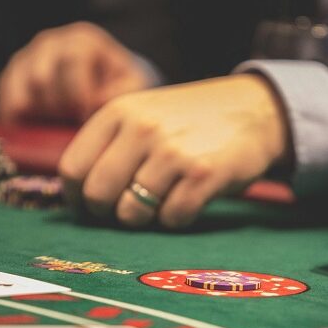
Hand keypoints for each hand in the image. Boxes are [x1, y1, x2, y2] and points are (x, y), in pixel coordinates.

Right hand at [0, 22, 150, 123]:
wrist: (97, 85)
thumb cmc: (116, 85)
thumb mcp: (129, 85)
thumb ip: (121, 92)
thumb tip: (98, 101)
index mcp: (81, 41)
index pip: (73, 62)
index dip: (79, 94)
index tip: (85, 117)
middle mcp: (50, 44)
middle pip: (42, 77)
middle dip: (58, 108)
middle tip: (69, 124)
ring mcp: (26, 60)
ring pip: (21, 92)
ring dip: (39, 115)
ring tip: (57, 125)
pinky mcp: (10, 80)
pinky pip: (6, 103)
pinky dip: (20, 121)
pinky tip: (37, 130)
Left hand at [58, 74, 289, 227]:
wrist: (254, 109)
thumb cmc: (190, 121)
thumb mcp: (143, 115)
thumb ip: (109, 146)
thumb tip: (74, 198)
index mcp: (119, 112)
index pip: (73, 169)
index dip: (78, 197)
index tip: (91, 206)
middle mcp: (142, 129)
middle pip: (98, 195)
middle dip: (108, 213)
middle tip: (126, 209)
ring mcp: (173, 151)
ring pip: (132, 213)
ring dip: (144, 219)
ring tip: (161, 202)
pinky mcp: (204, 174)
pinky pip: (172, 218)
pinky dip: (177, 219)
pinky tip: (187, 201)